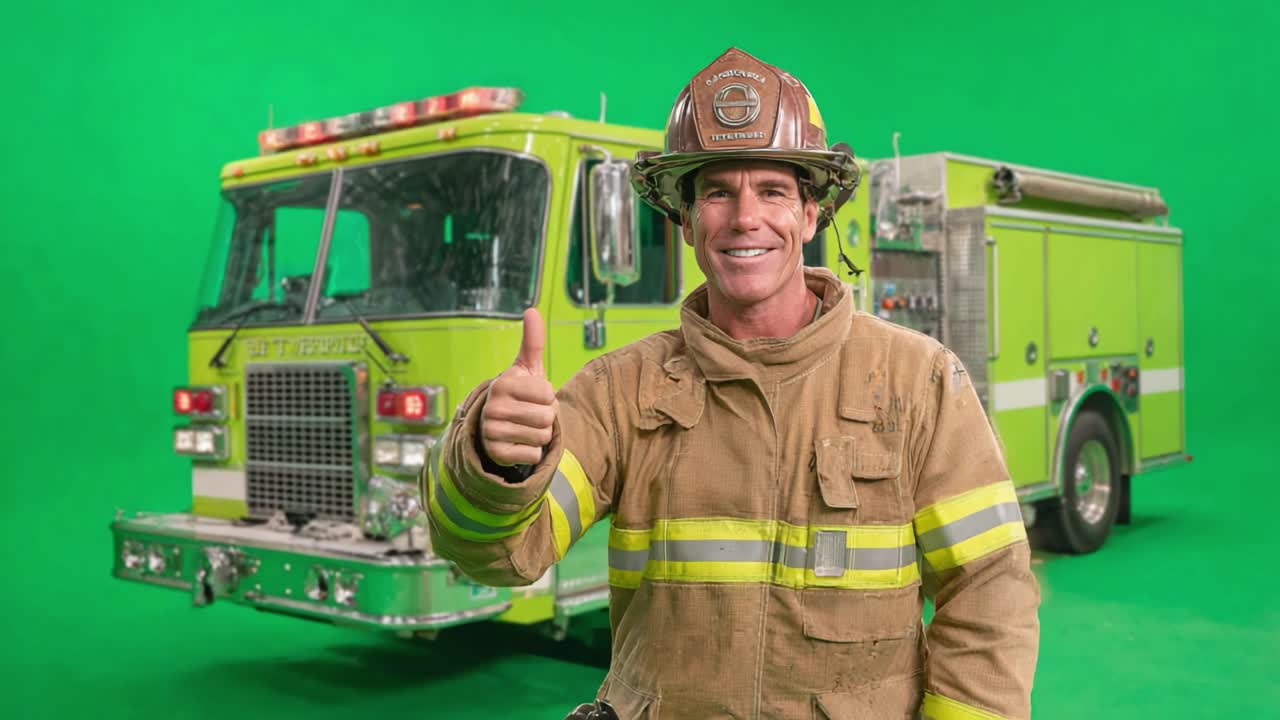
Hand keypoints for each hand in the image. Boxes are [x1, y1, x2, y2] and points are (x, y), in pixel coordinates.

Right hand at [481, 308, 556, 466]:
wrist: (497, 427)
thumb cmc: (519, 395)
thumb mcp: (526, 368)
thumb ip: (532, 341)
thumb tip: (531, 310)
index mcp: (503, 383)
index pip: (548, 393)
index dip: (548, 398)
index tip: (533, 398)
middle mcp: (493, 407)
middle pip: (547, 417)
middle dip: (546, 419)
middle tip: (530, 415)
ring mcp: (492, 432)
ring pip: (542, 436)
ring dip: (540, 435)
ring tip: (524, 429)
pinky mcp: (496, 454)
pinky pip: (533, 455)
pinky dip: (531, 452)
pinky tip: (518, 444)